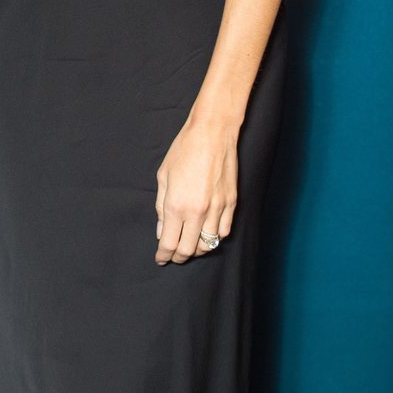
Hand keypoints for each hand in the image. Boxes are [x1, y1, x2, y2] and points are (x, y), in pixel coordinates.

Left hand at [154, 115, 238, 264]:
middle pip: (188, 249)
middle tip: (172, 256)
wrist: (212, 134)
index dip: (164, 255)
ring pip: (208, 245)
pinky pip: (224, 232)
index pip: (169, 242)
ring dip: (196, 249)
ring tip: (188, 245)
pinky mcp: (232, 204)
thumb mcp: (163, 176)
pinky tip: (206, 235)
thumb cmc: (184, 151)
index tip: (160, 259)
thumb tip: (162, 230)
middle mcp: (198, 211)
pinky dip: (214, 238)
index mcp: (177, 204)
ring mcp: (217, 209)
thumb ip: (161, 207)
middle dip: (178, 257)